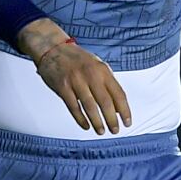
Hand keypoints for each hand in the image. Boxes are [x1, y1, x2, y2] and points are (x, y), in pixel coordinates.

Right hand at [17, 18, 131, 134]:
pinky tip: (86, 126)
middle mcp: (91, 75)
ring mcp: (76, 81)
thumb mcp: (97, 65)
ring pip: (90, 107)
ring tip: (101, 131)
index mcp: (102, 70)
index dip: (124, 110)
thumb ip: (108, 84)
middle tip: (115, 130)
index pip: (118, 93)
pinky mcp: (63, 87)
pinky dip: (80, 119)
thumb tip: (117, 107)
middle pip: (105, 102)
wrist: (53, 48)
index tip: (127, 121)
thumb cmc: (77, 58)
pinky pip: (74, 107)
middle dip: (112, 119)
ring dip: (97, 122)